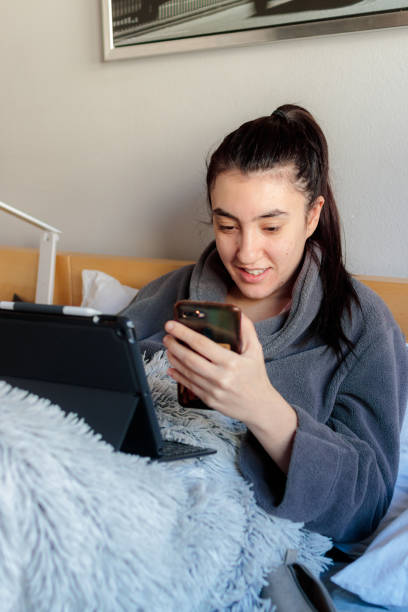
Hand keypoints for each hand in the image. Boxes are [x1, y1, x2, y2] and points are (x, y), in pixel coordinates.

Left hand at [163, 313, 296, 471]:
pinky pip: (189, 385)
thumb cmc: (256, 376)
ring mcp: (213, 390)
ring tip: (169, 348)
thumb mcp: (255, 351)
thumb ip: (247, 330)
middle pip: (190, 359)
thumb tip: (237, 313)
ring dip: (174, 358)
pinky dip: (178, 375)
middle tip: (167, 336)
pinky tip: (171, 367)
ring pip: (187, 372)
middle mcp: (220, 377)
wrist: (260, 406)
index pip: (202, 345)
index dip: (184, 333)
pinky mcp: (208, 399)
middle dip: (174, 345)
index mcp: (231, 362)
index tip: (172, 325)